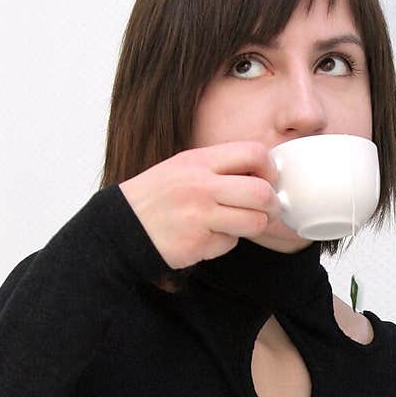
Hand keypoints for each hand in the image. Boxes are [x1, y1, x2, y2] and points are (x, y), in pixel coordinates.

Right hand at [119, 142, 280, 267]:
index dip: (270, 169)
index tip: (268, 180)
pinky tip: (207, 236)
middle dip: (272, 205)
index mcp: (199, 161)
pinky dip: (225, 242)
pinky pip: (231, 243)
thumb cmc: (157, 197)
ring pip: (255, 222)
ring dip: (253, 226)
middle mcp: (201, 186)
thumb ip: (220, 168)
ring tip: (237, 224)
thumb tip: (264, 177)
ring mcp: (199, 216)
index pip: (254, 153)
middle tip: (268, 209)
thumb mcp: (184, 167)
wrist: (122, 226)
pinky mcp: (197, 243)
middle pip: (262, 193)